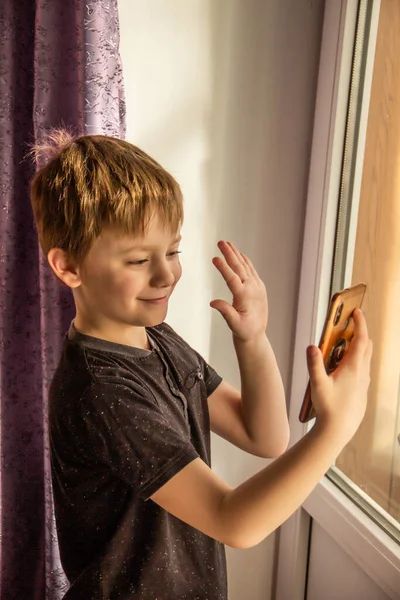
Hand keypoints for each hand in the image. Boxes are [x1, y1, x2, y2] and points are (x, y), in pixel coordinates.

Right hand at [210, 241, 267, 341]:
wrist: (257, 335)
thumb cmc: (244, 331)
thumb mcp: (234, 324)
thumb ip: (225, 312)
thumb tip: (213, 302)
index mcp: (245, 296)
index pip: (231, 278)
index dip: (223, 267)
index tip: (215, 258)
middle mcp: (252, 288)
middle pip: (239, 267)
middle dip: (229, 253)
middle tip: (221, 242)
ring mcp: (257, 286)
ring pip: (245, 266)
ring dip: (236, 254)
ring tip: (228, 244)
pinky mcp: (259, 287)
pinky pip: (251, 270)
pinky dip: (244, 261)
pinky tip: (240, 255)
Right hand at [307, 308, 372, 443]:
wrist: (338, 431)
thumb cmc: (329, 409)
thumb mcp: (318, 385)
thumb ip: (314, 364)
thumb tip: (312, 346)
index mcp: (354, 368)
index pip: (361, 339)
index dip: (360, 323)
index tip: (356, 312)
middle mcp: (362, 373)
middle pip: (367, 346)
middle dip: (360, 332)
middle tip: (351, 323)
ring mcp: (364, 382)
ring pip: (366, 358)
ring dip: (359, 346)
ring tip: (345, 343)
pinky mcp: (362, 390)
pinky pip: (363, 369)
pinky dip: (358, 360)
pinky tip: (344, 366)